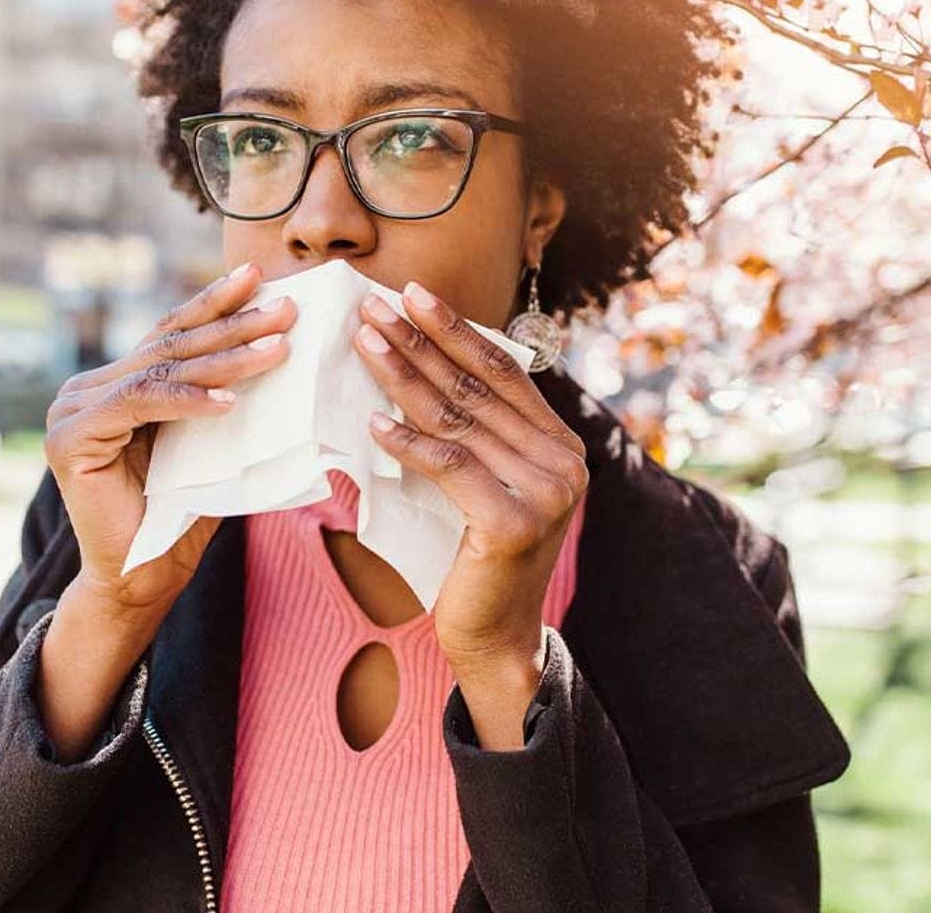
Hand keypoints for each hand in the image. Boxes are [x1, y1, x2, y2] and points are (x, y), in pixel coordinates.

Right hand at [44, 262, 297, 616]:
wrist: (143, 579)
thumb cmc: (184, 513)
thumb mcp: (211, 443)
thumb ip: (221, 399)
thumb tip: (280, 351)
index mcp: (118, 384)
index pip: (172, 335)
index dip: (215, 304)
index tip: (256, 276)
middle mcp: (89, 388)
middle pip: (172, 347)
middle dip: (234, 324)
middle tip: (285, 308)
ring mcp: (74, 410)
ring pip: (162, 371)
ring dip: (226, 357)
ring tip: (279, 347)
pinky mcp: (71, 439)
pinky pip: (141, 404)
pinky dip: (189, 401)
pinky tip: (231, 400)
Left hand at [352, 280, 588, 673]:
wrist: (494, 635)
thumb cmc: (477, 555)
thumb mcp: (485, 482)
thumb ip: (475, 434)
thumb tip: (419, 371)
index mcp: (560, 444)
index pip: (504, 372)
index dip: (456, 331)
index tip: (414, 295)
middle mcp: (564, 461)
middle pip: (477, 388)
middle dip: (421, 342)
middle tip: (376, 307)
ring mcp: (546, 491)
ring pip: (459, 420)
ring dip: (405, 377)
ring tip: (366, 344)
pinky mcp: (515, 522)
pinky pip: (450, 466)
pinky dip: (406, 442)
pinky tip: (372, 420)